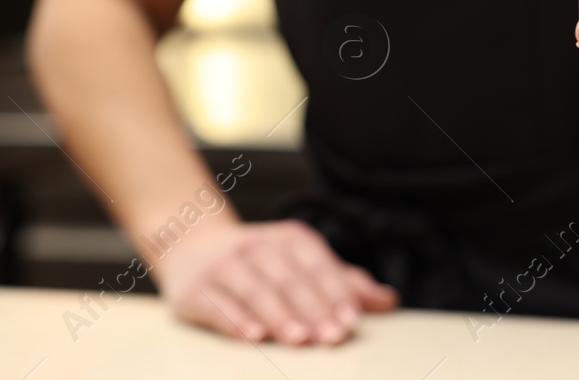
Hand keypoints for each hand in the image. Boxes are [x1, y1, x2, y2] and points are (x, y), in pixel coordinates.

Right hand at [154, 217, 397, 345]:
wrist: (191, 244)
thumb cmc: (260, 261)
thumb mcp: (301, 262)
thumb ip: (343, 282)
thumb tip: (388, 301)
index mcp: (290, 239)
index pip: (318, 266)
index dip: (335, 293)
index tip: (351, 321)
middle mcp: (258, 247)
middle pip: (290, 281)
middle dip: (313, 310)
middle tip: (332, 337)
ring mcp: (225, 266)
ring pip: (256, 292)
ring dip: (279, 316)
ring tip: (299, 339)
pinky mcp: (196, 289)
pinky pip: (219, 306)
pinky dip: (236, 321)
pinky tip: (253, 337)